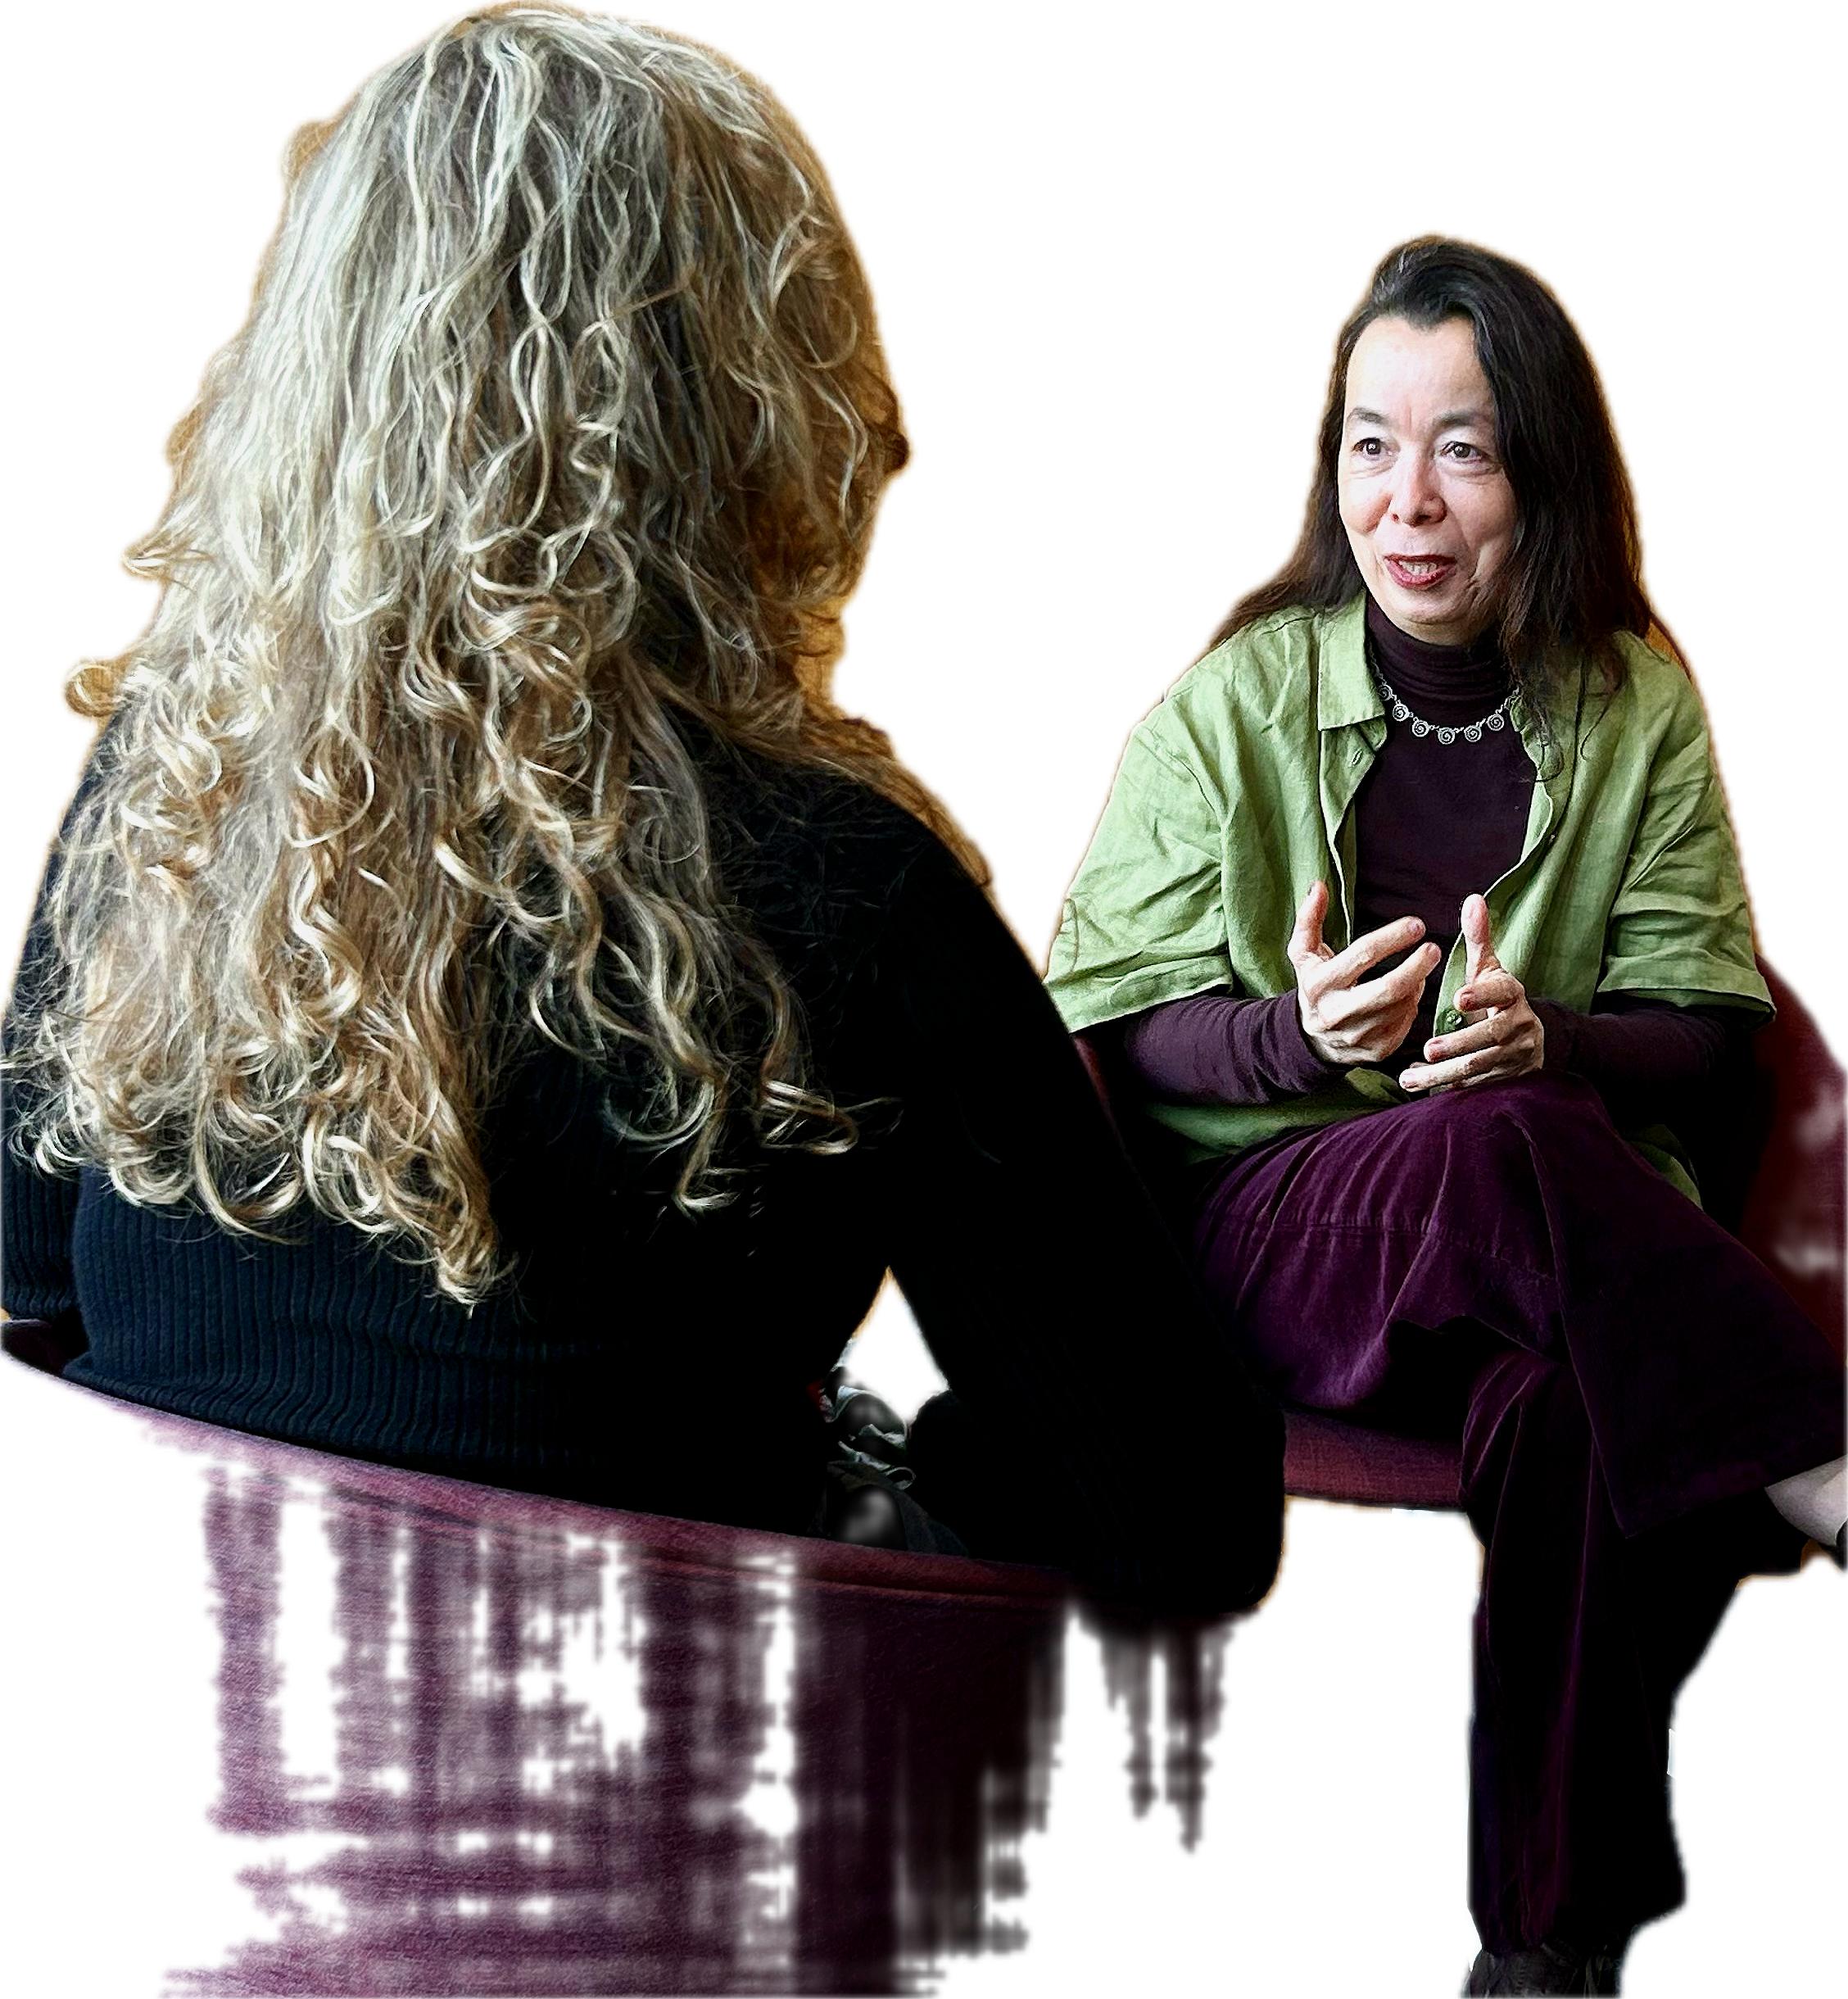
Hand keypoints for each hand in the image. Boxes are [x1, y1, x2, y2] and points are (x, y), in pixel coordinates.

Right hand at [1289, 881, 1441, 1067]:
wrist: (1310, 1039)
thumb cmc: (1314, 984)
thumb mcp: (1303, 953)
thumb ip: (1309, 919)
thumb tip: (1319, 885)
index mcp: (1319, 985)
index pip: (1362, 956)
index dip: (1392, 938)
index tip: (1417, 924)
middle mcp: (1336, 1014)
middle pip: (1388, 989)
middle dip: (1416, 966)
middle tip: (1433, 949)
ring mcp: (1357, 1036)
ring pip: (1401, 1007)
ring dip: (1417, 984)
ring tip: (1421, 967)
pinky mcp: (1376, 1051)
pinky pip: (1405, 1026)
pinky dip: (1413, 1006)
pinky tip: (1413, 992)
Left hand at [1398, 894, 1544, 1094]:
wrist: (1530, 1038)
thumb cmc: (1497, 997)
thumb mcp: (1489, 967)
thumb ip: (1479, 937)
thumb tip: (1473, 898)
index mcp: (1512, 993)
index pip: (1502, 992)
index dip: (1483, 995)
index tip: (1458, 997)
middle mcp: (1518, 1025)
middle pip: (1490, 1037)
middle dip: (1459, 1044)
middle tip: (1427, 1049)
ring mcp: (1514, 1055)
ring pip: (1480, 1066)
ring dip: (1445, 1073)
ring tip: (1410, 1077)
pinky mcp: (1505, 1077)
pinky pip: (1476, 1084)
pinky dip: (1447, 1087)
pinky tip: (1419, 1086)